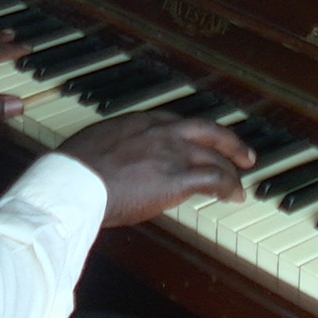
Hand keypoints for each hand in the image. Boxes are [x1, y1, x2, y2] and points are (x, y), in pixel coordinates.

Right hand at [58, 111, 255, 226]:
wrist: (75, 183)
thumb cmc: (74, 170)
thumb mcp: (95, 145)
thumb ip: (113, 149)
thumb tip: (111, 163)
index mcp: (140, 121)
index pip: (179, 122)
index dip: (195, 133)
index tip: (202, 141)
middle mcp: (162, 132)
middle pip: (208, 130)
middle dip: (230, 142)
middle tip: (243, 154)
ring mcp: (172, 153)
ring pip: (216, 156)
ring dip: (232, 172)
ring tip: (240, 184)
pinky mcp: (178, 178)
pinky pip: (215, 180)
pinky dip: (229, 187)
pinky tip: (233, 196)